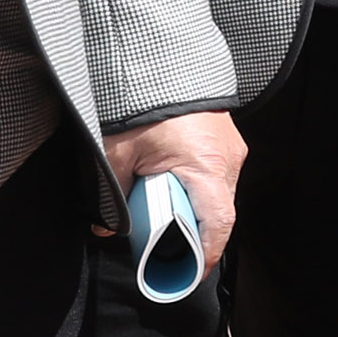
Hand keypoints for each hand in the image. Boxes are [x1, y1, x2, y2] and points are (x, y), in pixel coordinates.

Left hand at [104, 113, 242, 265]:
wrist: (154, 61)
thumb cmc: (138, 108)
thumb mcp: (116, 156)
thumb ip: (113, 197)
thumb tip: (107, 228)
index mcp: (206, 168)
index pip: (216, 224)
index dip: (206, 255)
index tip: (189, 274)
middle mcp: (227, 160)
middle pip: (217, 212)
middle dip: (193, 235)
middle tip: (165, 250)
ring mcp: (230, 148)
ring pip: (217, 194)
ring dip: (193, 209)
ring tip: (164, 218)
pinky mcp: (224, 139)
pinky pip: (215, 175)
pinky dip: (195, 190)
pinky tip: (171, 190)